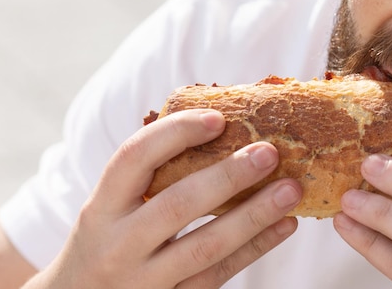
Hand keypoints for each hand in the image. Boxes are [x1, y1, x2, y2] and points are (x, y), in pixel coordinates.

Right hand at [23, 109, 301, 288]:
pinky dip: (256, 248)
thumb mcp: (110, 207)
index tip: (218, 118)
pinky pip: (219, 274)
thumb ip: (149, 176)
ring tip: (291, 189)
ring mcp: (145, 280)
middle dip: (228, 176)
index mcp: (101, 207)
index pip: (134, 159)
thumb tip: (219, 126)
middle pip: (177, 205)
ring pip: (206, 247)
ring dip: (254, 215)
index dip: (175, 133)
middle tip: (269, 152)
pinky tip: (285, 225)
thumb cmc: (107, 239)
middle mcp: (118, 244)